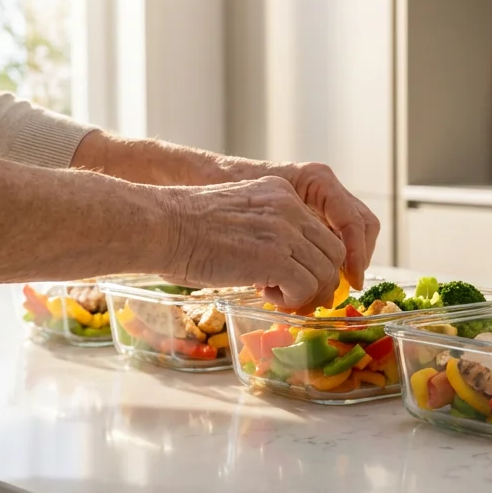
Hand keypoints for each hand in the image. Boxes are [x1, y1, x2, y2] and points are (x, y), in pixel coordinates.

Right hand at [70, 132, 378, 286]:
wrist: (158, 225)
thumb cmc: (182, 228)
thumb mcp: (237, 217)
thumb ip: (266, 233)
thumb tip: (283, 270)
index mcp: (280, 193)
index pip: (322, 231)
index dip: (317, 262)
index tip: (304, 281)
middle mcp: (288, 206)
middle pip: (332, 252)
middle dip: (320, 281)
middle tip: (295, 297)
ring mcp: (283, 231)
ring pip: (324, 272)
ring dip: (304, 292)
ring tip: (275, 295)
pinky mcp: (273, 256)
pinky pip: (304, 287)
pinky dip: (290, 299)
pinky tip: (264, 294)